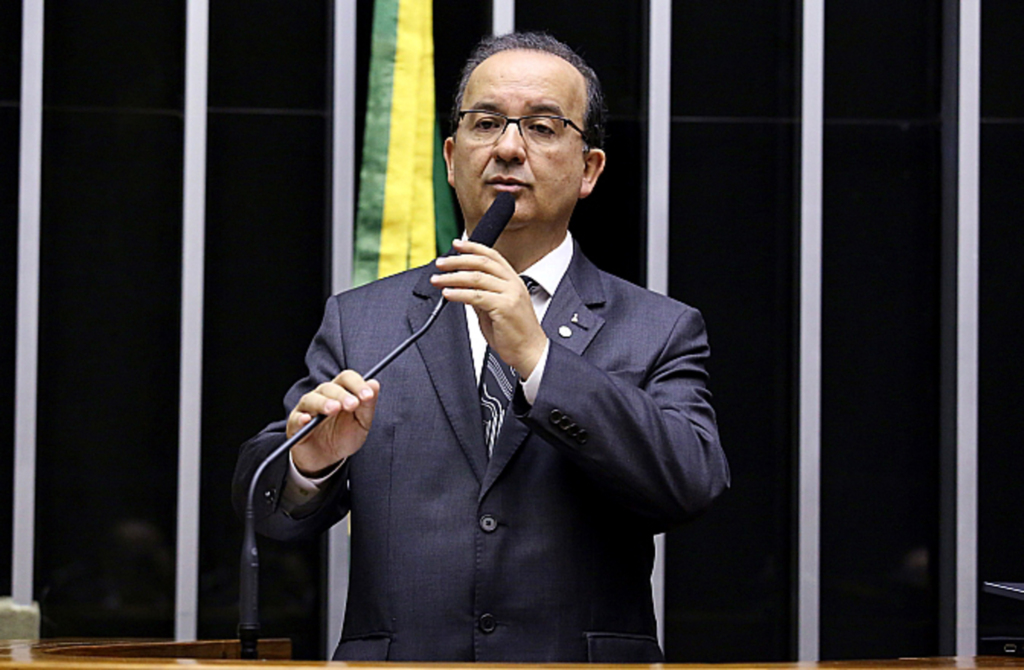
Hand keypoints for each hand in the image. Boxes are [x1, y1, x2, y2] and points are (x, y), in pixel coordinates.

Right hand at [287, 370, 379, 474]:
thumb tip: (374, 384)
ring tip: (334, 409)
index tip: (368, 396)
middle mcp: (322, 396)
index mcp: (340, 392)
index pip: (346, 378)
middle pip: (329, 387)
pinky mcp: (294, 425)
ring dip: (323, 403)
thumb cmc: (344, 437)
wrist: (326, 459)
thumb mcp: (361, 424)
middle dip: (342, 395)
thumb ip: (368, 405)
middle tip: (352, 405)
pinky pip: (295, 418)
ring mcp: (306, 409)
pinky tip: (307, 420)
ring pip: (311, 399)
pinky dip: (300, 418)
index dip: (357, 384)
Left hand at [431, 239, 547, 377]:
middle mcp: (513, 284)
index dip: (473, 247)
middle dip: (457, 261)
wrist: (531, 352)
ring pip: (477, 278)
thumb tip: (463, 287)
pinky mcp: (504, 307)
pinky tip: (448, 294)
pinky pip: (476, 296)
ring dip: (453, 277)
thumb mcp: (497, 309)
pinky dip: (459, 293)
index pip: (492, 256)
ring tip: (438, 280)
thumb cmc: (515, 334)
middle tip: (441, 264)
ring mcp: (510, 294)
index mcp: (513, 281)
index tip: (456, 245)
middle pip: (482, 263)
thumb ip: (482, 296)